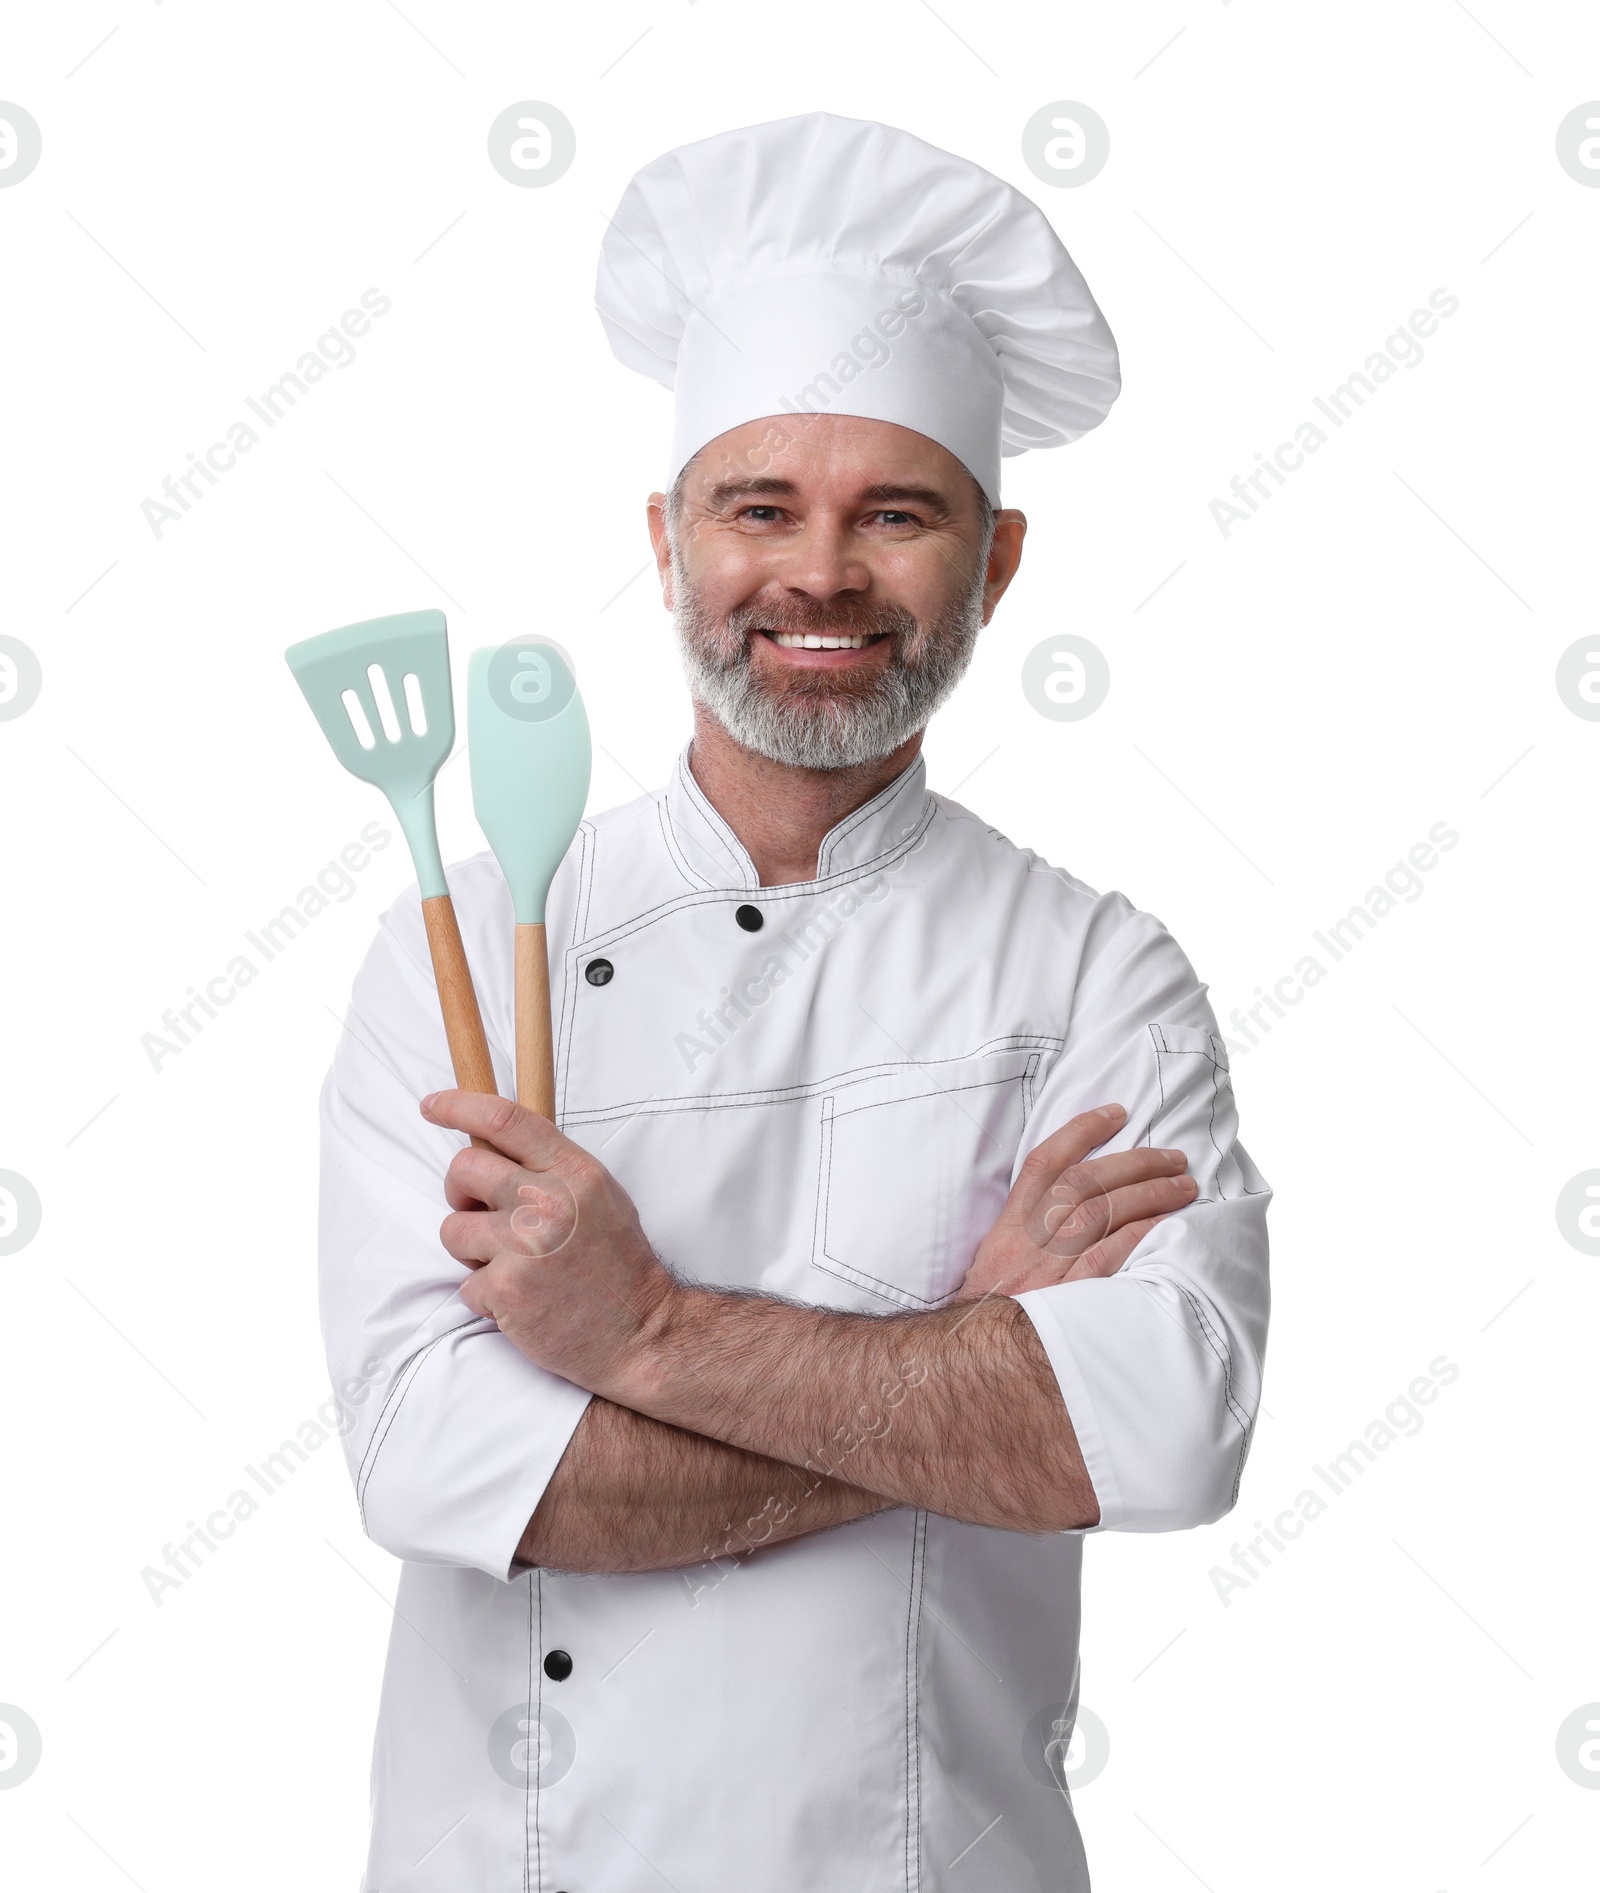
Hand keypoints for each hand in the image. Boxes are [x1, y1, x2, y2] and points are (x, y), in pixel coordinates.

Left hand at [420, 1089, 675, 1396]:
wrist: (642, 1332)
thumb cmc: (618, 1266)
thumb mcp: (600, 1197)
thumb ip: (554, 1168)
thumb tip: (497, 1146)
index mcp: (574, 1171)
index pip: (505, 1119)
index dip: (459, 1106)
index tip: (432, 1106)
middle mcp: (548, 1200)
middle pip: (464, 1167)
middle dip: (460, 1193)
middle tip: (480, 1216)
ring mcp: (525, 1244)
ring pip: (452, 1228)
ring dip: (471, 1252)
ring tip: (511, 1268)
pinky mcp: (506, 1288)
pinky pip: (465, 1284)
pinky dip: (487, 1298)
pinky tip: (523, 1303)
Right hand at [953, 1103, 1195, 1301]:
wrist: (967, 1362)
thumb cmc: (987, 1317)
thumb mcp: (992, 1267)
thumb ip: (1026, 1237)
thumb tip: (1071, 1210)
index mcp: (1008, 1228)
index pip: (1044, 1163)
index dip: (1081, 1131)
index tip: (1115, 1113)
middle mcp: (1027, 1241)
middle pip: (1084, 1182)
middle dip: (1133, 1161)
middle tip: (1172, 1156)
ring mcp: (1046, 1269)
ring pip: (1100, 1212)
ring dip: (1148, 1192)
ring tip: (1183, 1185)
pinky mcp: (1065, 1299)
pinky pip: (1108, 1256)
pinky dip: (1139, 1234)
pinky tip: (1167, 1223)